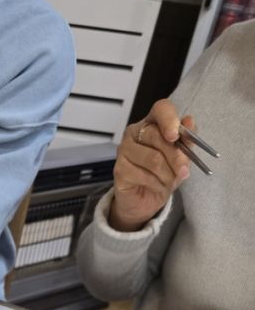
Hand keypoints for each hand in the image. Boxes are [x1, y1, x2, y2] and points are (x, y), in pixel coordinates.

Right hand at [109, 99, 193, 231]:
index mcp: (152, 123)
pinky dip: (157, 184)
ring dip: (167, 174)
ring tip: (168, 181)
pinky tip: (156, 186)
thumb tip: (190, 122)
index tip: (176, 136)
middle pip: (157, 136)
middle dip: (175, 157)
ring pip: (153, 159)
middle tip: (183, 171)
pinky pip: (144, 175)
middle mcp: (135, 132)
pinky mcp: (119, 169)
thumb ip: (186, 140)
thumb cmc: (163, 175)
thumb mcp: (181, 158)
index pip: (161, 109)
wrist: (145, 200)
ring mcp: (124, 150)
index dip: (170, 120)